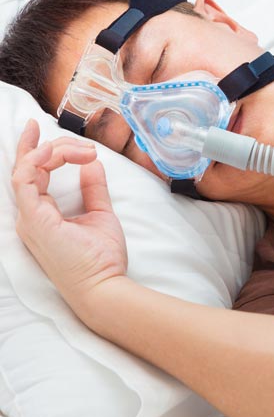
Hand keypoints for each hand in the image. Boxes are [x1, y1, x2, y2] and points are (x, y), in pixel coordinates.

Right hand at [11, 119, 127, 315]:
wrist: (105, 285)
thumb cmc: (102, 258)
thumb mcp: (100, 214)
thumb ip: (95, 190)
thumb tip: (94, 165)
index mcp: (42, 214)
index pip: (32, 175)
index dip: (37, 150)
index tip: (52, 131)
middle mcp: (31, 215)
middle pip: (24, 168)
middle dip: (38, 144)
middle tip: (55, 131)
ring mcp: (30, 218)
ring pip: (25, 169)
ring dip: (51, 151)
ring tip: (81, 148)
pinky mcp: (35, 219)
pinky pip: (25, 180)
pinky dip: (37, 160)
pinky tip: (56, 152)